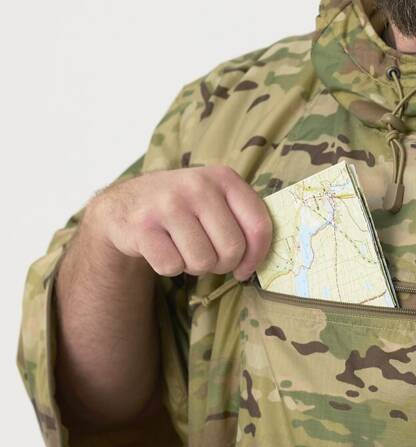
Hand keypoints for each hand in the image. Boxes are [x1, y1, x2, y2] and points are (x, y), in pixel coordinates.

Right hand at [86, 165, 271, 281]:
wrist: (124, 204)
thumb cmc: (183, 207)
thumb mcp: (216, 197)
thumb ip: (243, 219)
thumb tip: (259, 260)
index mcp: (224, 177)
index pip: (258, 224)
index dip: (257, 255)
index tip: (246, 268)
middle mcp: (197, 185)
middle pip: (232, 249)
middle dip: (223, 264)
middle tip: (209, 257)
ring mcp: (167, 204)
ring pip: (202, 261)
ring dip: (195, 266)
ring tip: (184, 249)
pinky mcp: (142, 226)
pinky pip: (172, 266)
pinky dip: (170, 267)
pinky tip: (164, 249)